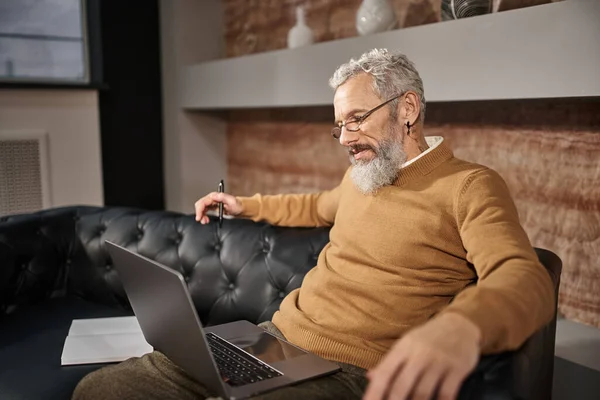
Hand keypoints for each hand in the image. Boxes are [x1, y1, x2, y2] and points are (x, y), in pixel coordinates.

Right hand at [194, 192, 242, 223]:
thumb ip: (223, 197)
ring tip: (205, 221)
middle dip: (199, 213)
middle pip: (200, 205)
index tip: (199, 217)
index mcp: (215, 196)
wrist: (240, 209)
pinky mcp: (212, 207)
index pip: (203, 202)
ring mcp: (211, 202)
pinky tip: (206, 220)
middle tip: (203, 221)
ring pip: (201, 208)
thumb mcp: (232, 201)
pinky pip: (204, 210)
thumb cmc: (237, 205)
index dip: (199, 210)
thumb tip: (214, 195)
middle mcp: (212, 198)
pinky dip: (203, 215)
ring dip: (201, 215)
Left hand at [364, 313, 480, 399]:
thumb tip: (370, 377)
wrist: (460, 324)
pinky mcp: (458, 368)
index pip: (384, 373)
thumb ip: (389, 362)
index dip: (374, 392)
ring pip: (423, 393)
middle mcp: (419, 354)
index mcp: (403, 348)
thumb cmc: (428, 338)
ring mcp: (439, 361)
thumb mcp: (406, 344)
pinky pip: (446, 393)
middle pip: (402, 386)